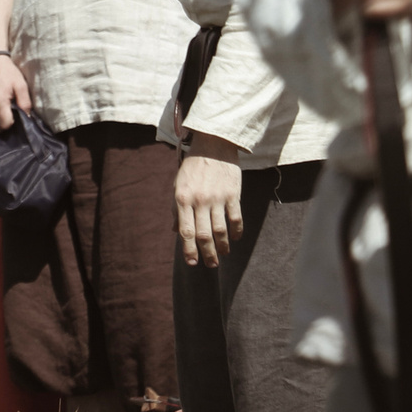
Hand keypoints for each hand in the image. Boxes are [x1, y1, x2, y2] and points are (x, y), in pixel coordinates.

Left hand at [174, 136, 244, 267]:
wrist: (213, 145)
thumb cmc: (192, 167)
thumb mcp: (178, 185)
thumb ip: (177, 209)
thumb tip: (175, 231)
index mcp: (182, 198)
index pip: (185, 230)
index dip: (188, 249)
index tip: (192, 263)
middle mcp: (199, 200)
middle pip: (203, 234)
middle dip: (207, 253)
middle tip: (211, 265)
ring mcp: (217, 198)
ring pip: (221, 230)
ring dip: (222, 246)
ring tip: (223, 254)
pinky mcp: (233, 194)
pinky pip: (236, 218)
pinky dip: (236, 232)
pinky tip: (235, 239)